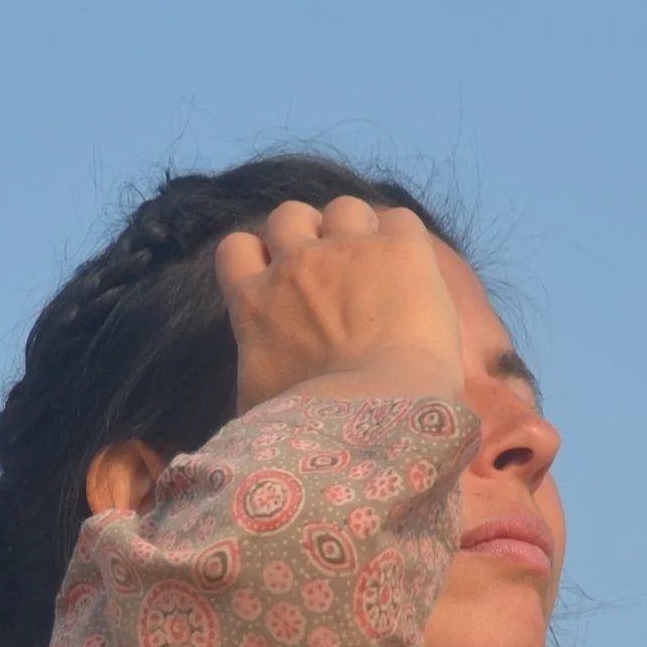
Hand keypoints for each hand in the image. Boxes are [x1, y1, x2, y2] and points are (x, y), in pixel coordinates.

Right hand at [215, 198, 465, 414]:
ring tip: (376, 272)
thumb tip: (259, 382)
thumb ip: (254, 372)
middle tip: (332, 276)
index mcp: (255, 305)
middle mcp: (296, 265)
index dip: (258, 257)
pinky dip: (402, 239)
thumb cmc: (311, 437)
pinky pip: (397, 218)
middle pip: (288, 215)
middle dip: (306, 236)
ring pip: (343, 209)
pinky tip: (411, 274)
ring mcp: (348, 251)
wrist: (378, 423)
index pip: (235, 249)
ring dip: (356, 231)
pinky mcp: (400, 249)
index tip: (278, 280)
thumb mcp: (257, 409)